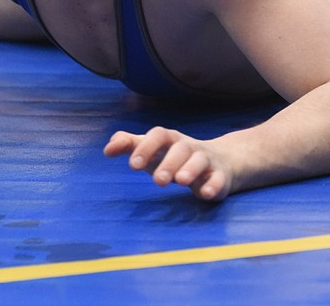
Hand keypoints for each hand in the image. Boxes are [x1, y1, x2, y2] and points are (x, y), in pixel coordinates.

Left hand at [104, 127, 233, 201]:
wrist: (222, 162)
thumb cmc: (177, 157)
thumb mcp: (154, 149)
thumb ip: (130, 145)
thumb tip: (107, 149)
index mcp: (171, 139)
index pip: (159, 135)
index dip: (145, 147)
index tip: (132, 166)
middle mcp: (189, 147)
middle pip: (181, 148)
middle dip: (169, 163)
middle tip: (157, 181)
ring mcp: (207, 161)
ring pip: (200, 161)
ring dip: (190, 170)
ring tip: (180, 181)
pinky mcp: (221, 176)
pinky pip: (219, 179)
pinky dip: (213, 185)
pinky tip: (205, 193)